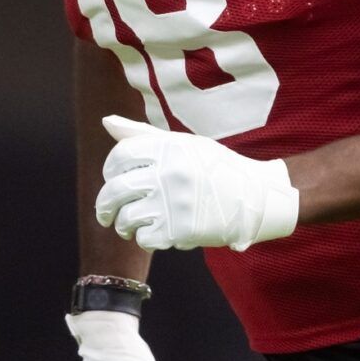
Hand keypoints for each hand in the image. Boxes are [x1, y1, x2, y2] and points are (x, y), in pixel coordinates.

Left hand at [96, 116, 299, 251]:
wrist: (255, 196)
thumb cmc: (215, 168)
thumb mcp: (183, 144)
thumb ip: (143, 134)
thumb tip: (107, 122)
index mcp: (168, 147)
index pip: (120, 156)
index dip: (109, 170)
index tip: (112, 180)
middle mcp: (169, 171)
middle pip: (115, 190)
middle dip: (104, 206)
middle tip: (105, 214)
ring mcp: (174, 202)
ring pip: (126, 218)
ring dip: (123, 226)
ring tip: (129, 227)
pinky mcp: (181, 230)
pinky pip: (144, 238)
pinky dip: (144, 239)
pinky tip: (154, 234)